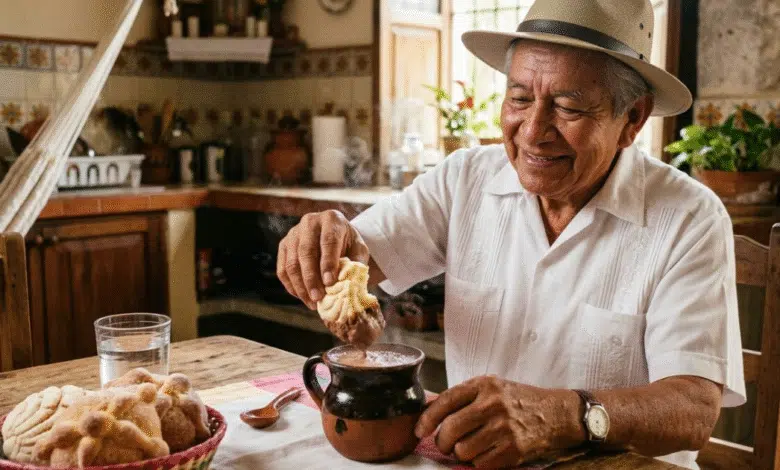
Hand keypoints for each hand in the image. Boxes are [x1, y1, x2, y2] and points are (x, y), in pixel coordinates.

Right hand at [277, 210, 368, 308]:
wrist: (335, 235)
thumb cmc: (349, 244)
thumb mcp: (358, 250)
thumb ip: (356, 264)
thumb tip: (347, 284)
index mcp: (331, 219)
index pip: (328, 241)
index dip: (328, 263)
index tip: (330, 282)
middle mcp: (310, 222)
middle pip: (306, 252)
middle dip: (311, 278)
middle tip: (318, 297)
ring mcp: (293, 233)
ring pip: (292, 262)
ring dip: (300, 286)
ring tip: (312, 302)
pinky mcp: (284, 245)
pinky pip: (282, 269)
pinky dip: (291, 286)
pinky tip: (302, 297)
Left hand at [415, 376, 582, 468]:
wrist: (556, 414)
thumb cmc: (519, 401)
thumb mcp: (492, 388)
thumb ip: (464, 397)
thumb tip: (429, 412)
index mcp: (484, 385)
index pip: (445, 401)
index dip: (427, 418)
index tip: (419, 430)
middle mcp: (492, 404)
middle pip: (450, 429)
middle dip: (442, 442)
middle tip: (446, 444)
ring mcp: (503, 427)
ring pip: (462, 450)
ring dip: (461, 454)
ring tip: (470, 447)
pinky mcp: (513, 449)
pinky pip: (480, 464)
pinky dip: (478, 463)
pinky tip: (486, 454)